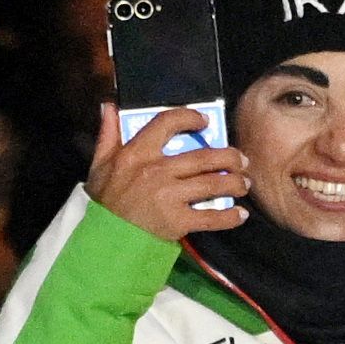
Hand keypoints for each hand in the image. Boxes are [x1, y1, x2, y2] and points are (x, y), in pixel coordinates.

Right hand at [88, 102, 250, 240]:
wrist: (105, 238)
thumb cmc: (106, 199)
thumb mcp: (100, 163)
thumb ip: (108, 133)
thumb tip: (110, 106)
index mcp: (137, 153)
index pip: (167, 123)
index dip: (190, 117)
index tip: (205, 121)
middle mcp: (157, 171)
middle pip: (203, 157)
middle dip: (228, 157)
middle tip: (240, 160)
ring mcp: (169, 197)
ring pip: (212, 184)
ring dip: (234, 183)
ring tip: (244, 183)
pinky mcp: (177, 222)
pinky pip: (211, 217)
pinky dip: (230, 216)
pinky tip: (240, 214)